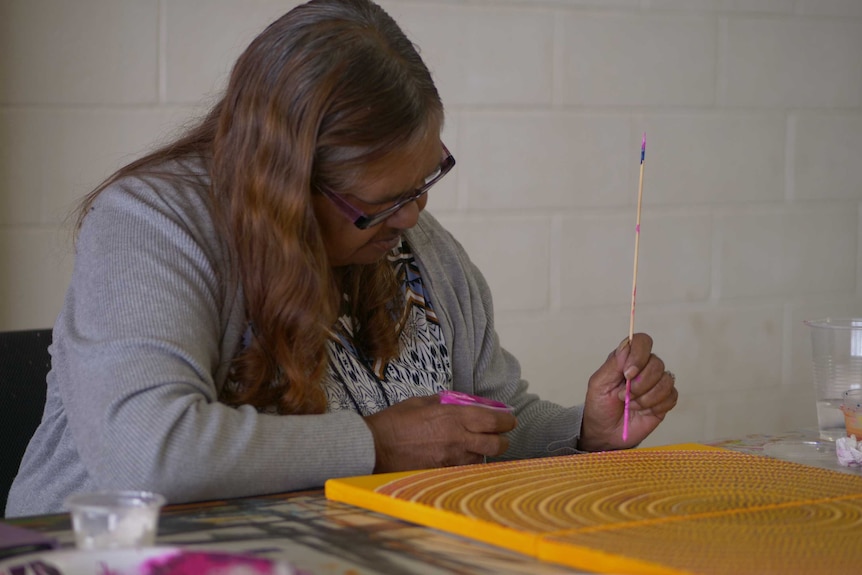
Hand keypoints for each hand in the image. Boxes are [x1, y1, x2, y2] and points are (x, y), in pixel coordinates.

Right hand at [363, 394, 516, 472]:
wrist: (376, 447)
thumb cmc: (396, 421)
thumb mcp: (422, 402)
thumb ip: (445, 403)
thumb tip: (462, 403)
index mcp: (454, 416)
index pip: (493, 420)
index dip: (506, 421)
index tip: (509, 420)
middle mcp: (458, 438)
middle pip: (496, 444)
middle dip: (503, 440)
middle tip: (501, 436)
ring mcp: (451, 458)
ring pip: (482, 458)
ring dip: (484, 453)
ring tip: (478, 447)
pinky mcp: (443, 472)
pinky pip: (464, 469)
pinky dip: (467, 463)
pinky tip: (461, 458)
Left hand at [578, 333, 677, 451]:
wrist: (605, 433)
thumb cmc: (599, 406)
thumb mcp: (599, 384)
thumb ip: (613, 364)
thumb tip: (627, 345)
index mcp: (626, 359)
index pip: (642, 341)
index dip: (639, 355)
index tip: (628, 374)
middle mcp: (644, 368)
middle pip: (657, 363)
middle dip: (641, 383)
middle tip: (625, 396)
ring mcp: (656, 384)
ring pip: (666, 380)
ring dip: (648, 397)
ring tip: (632, 405)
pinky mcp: (665, 400)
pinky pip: (672, 396)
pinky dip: (656, 405)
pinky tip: (644, 411)